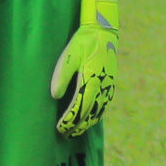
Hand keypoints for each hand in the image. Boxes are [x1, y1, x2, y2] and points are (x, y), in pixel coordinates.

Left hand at [52, 0, 118, 136]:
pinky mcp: (111, 83)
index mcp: (91, 80)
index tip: (59, 128)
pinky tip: (90, 118)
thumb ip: (62, 76)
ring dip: (87, 123)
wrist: (104, 31)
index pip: (79, 107)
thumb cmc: (83, 42)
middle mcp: (102, 86)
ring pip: (99, 111)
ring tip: (76, 131)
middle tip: (65, 134)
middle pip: (90, 113)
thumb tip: (54, 96)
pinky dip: (97, 115)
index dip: (69, 120)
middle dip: (77, 126)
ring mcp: (108, 86)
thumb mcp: (69, 55)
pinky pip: (105, 105)